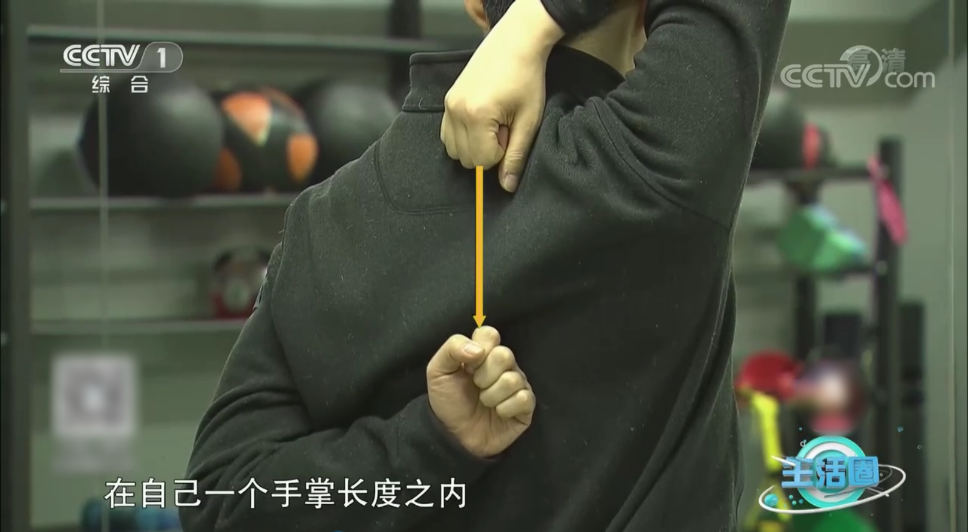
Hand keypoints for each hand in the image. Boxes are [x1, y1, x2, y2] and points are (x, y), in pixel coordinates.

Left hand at [426, 327, 535, 457]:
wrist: (453, 436)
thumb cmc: (448, 401)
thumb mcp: (438, 371)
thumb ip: (452, 348)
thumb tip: (478, 349)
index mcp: (484, 352)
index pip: (490, 334)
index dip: (478, 349)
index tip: (468, 365)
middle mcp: (504, 365)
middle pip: (505, 354)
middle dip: (484, 376)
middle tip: (476, 386)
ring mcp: (517, 384)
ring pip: (513, 379)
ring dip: (492, 396)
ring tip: (484, 403)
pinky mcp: (526, 406)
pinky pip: (524, 399)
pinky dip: (505, 409)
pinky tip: (498, 413)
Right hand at [440, 0, 563, 191]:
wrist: (515, 43)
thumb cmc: (527, 79)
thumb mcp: (528, 120)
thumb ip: (516, 155)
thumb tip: (507, 187)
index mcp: (476, 116)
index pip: (482, 161)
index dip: (500, 153)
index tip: (511, 131)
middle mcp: (455, 111)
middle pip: (465, 159)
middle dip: (487, 151)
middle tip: (503, 126)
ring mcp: (448, 105)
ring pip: (454, 150)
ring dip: (474, 145)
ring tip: (493, 122)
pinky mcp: (447, 100)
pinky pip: (447, 134)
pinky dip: (463, 136)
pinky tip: (482, 120)